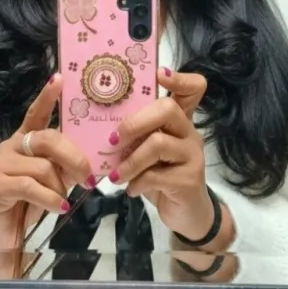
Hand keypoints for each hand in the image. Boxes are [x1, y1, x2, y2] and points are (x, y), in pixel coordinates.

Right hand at [0, 73, 92, 276]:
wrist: (1, 238)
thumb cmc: (29, 205)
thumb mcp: (53, 181)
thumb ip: (65, 166)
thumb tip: (90, 162)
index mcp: (26, 140)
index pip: (36, 113)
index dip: (48, 96)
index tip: (60, 78)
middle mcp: (11, 146)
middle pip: (48, 139)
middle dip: (74, 157)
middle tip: (89, 176)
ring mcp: (0, 164)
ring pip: (43, 166)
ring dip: (60, 188)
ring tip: (62, 202)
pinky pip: (31, 186)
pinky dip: (51, 199)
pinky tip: (59, 208)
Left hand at [109, 68, 214, 241]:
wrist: (185, 213)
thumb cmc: (161, 174)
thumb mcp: (146, 150)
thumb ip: (134, 135)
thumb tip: (95, 124)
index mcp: (178, 119)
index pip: (192, 88)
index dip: (177, 78)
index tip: (157, 75)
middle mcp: (189, 131)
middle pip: (168, 109)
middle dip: (134, 122)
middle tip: (113, 139)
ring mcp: (192, 155)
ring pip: (158, 143)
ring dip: (129, 161)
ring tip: (115, 175)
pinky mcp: (189, 179)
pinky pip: (157, 175)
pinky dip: (137, 182)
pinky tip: (131, 189)